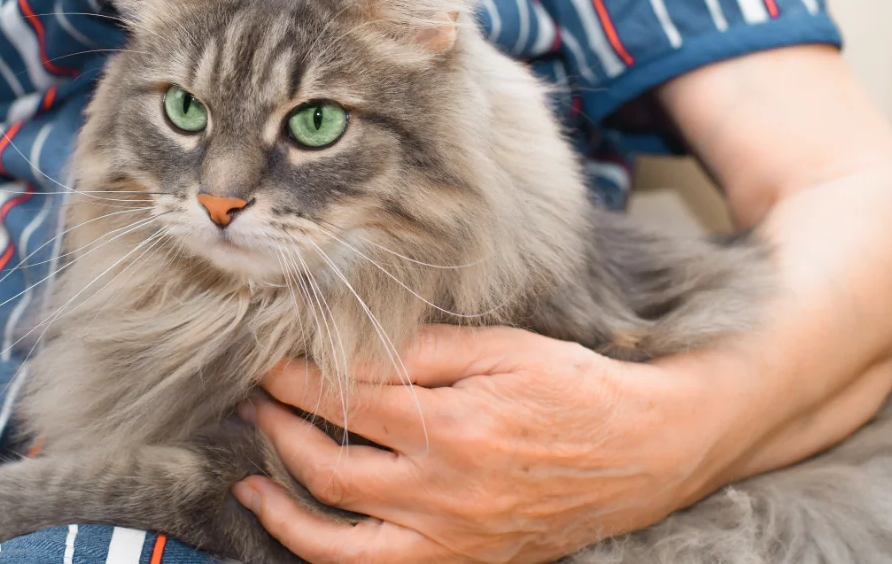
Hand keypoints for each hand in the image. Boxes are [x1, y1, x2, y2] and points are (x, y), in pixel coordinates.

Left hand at [235, 326, 736, 563]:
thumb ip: (419, 350)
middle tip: (249, 404)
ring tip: (248, 482)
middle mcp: (444, 494)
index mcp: (453, 428)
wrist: (644, 451)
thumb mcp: (500, 348)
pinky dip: (328, 555)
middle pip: (328, 468)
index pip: (344, 401)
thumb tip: (345, 349)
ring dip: (282, 509)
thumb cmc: (573, 388)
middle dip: (275, 431)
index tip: (263, 361)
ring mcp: (451, 539)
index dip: (292, 380)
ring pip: (337, 542)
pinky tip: (302, 529)